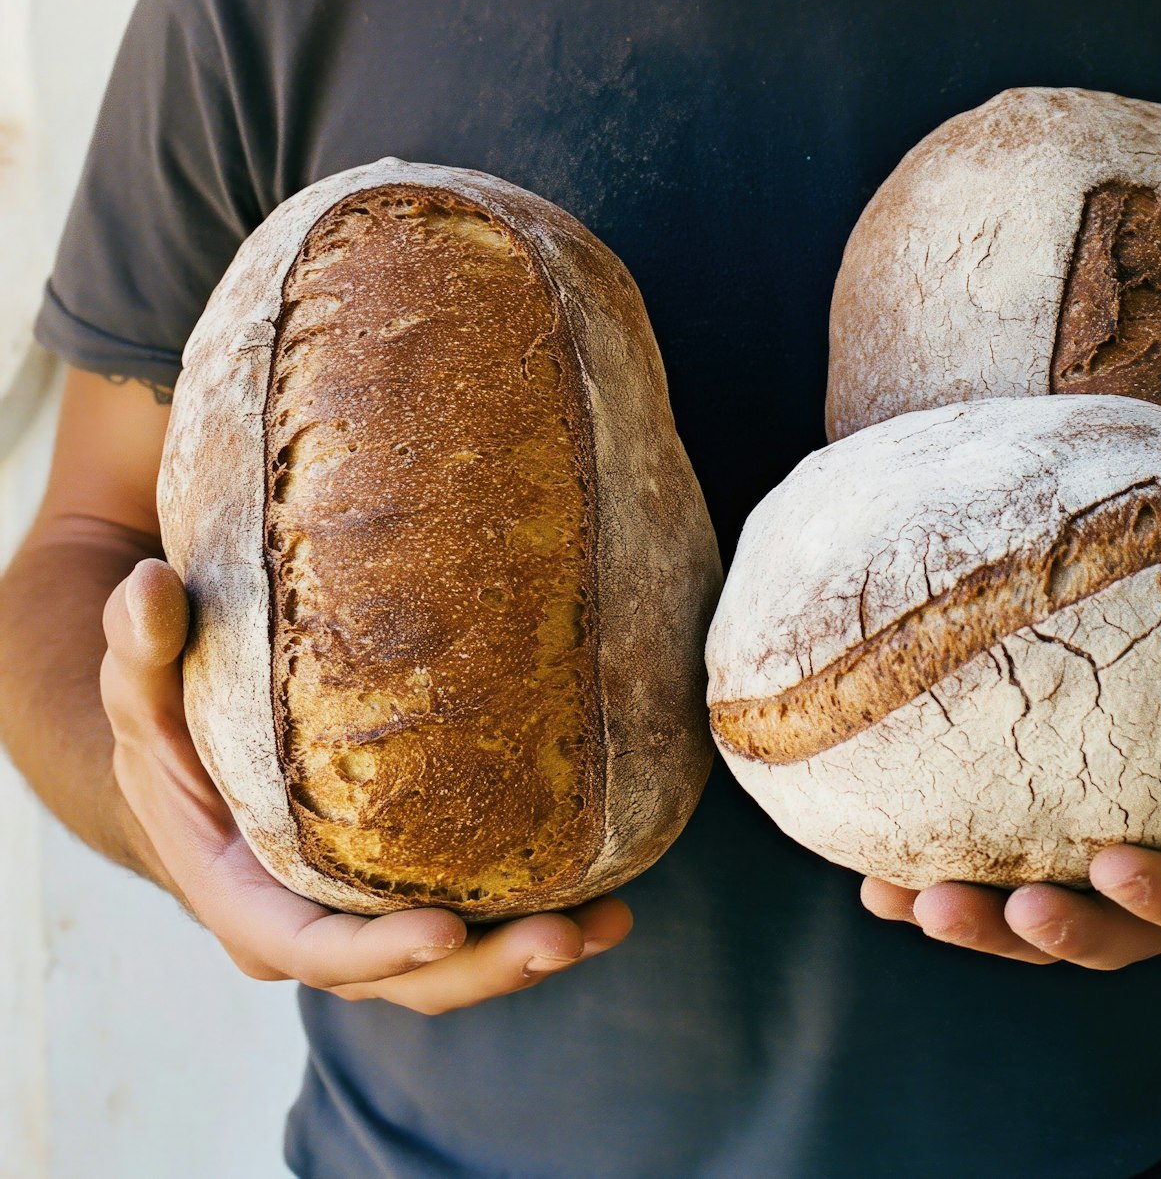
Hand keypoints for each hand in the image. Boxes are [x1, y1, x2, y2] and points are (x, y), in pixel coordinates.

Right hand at [100, 557, 631, 1010]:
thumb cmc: (165, 710)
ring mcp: (363, 915)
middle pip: (402, 977)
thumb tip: (147, 591)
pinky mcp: (405, 886)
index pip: (309, 948)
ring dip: (527, 953)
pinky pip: (476, 916)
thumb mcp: (138, 678)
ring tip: (610, 924)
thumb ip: (140, 644)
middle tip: (565, 937)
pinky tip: (614, 890)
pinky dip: (537, 909)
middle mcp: (307, 926)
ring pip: (451, 963)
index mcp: (241, 896)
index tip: (445, 932)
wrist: (184, 741)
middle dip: (483, 970)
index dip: (377, 951)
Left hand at [862, 570, 1160, 971]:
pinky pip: (1014, 905)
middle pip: (1116, 943)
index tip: (1109, 862)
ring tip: (902, 900)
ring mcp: (1132, 910)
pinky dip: (950, 901)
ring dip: (977, 928)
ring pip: (1051, 939)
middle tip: (987, 905)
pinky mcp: (1084, 891)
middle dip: (1050, 932)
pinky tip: (877, 886)